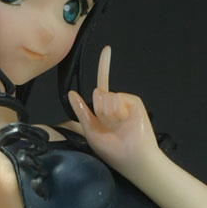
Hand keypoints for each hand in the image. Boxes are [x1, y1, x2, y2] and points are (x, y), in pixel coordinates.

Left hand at [67, 45, 158, 172]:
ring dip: (107, 113)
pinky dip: (117, 111)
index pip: (101, 86)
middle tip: (108, 126)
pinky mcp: (134, 102)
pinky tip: (125, 121)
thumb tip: (72, 94)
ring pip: (105, 96)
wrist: (133, 157)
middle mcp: (114, 105)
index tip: (107, 50)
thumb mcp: (91, 132)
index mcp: (104, 111)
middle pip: (98, 94)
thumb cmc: (112, 150)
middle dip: (98, 110)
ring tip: (117, 126)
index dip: (104, 67)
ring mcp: (125, 103)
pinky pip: (118, 97)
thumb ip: (82, 112)